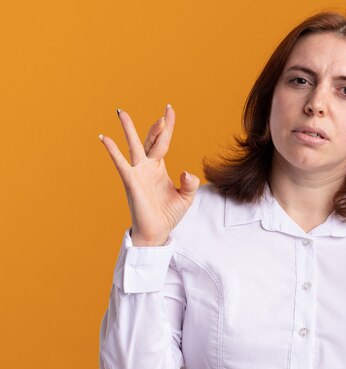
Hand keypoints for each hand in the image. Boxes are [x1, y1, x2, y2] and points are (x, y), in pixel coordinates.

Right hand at [99, 105, 199, 245]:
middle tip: (163, 112)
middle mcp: (147, 166)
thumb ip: (189, 184)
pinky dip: (112, 150)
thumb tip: (186, 173)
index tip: (169, 109)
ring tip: (121, 112)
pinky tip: (104, 138)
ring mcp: (138, 172)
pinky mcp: (131, 181)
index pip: (163, 142)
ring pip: (133, 146)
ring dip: (128, 129)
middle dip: (156, 127)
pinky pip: (121, 163)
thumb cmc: (168, 214)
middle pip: (150, 140)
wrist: (156, 231)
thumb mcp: (186, 197)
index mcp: (159, 167)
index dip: (167, 127)